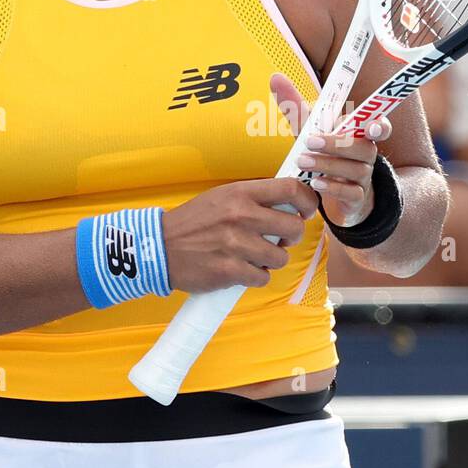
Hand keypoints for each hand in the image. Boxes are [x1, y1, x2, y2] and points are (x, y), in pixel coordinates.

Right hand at [161, 176, 319, 293]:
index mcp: (241, 193)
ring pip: (280, 257)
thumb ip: (254, 199)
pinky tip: (240, 269)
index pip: (291, 189)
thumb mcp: (223, 197)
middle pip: (293, 227)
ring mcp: (235, 244)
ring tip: (253, 256)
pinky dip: (255, 277)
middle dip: (291, 237)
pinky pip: (262, 277)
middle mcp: (241, 215)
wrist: (159, 246)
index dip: (308, 201)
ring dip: (271, 260)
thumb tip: (290, 206)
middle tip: (279, 240)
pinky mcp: (229, 270)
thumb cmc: (194, 222)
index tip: (306, 211)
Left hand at [270, 72, 393, 229]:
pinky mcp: (356, 198)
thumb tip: (276, 77)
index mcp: (359, 133)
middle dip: (337, 143)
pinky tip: (315, 184)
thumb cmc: (323, 152)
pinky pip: (350, 192)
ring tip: (303, 162)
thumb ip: (294, 106)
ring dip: (328, 165)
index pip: (379, 126)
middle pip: (363, 147)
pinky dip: (332, 187)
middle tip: (310, 141)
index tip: (371, 126)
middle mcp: (366, 153)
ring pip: (355, 169)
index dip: (379, 126)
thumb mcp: (308, 129)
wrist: (333, 192)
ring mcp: (363, 177)